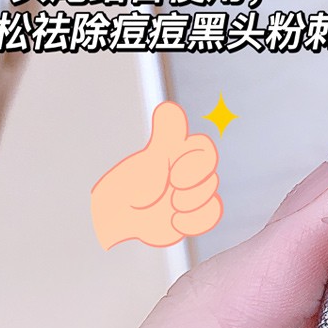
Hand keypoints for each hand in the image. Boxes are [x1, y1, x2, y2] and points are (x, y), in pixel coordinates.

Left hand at [90, 100, 220, 248]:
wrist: (116, 217)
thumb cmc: (127, 185)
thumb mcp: (147, 160)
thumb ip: (164, 137)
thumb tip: (170, 106)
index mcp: (178, 155)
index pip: (204, 148)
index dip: (196, 161)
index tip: (173, 172)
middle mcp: (188, 175)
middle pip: (211, 176)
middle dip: (192, 186)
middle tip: (170, 188)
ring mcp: (191, 197)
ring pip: (212, 198)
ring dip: (191, 203)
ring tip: (170, 205)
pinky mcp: (191, 218)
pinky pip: (209, 217)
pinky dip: (191, 220)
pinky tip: (173, 219)